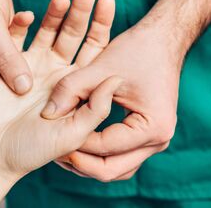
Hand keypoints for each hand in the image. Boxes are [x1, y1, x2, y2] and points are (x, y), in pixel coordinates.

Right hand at [0, 0, 119, 176]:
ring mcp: (32, 64)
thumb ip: (96, 109)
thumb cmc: (33, 150)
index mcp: (75, 86)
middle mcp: (56, 72)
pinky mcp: (7, 62)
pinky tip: (27, 15)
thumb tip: (117, 79)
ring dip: (55, 10)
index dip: (103, 24)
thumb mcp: (72, 134)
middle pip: (73, 33)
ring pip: (47, 30)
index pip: (94, 50)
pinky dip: (20, 24)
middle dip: (82, 8)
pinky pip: (15, 36)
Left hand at [41, 20, 180, 181]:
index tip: (51, 131)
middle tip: (54, 149)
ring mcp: (156, 140)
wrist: (162, 40)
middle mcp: (159, 140)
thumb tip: (47, 114)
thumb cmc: (137, 49)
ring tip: (64, 147)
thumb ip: (71, 89)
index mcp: (152, 127)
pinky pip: (121, 156)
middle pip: (112, 169)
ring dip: (89, 162)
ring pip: (116, 168)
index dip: (74, 141)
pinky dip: (100, 154)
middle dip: (80, 162)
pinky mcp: (148, 135)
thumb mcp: (100, 67)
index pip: (103, 147)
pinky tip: (79, 140)